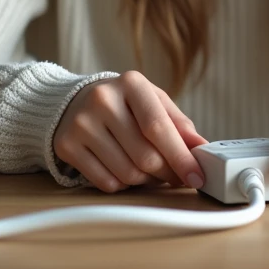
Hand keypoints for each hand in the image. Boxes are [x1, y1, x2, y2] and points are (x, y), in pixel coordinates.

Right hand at [53, 70, 208, 192]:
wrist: (75, 101)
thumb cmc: (126, 103)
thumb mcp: (155, 102)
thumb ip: (180, 124)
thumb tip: (202, 149)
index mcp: (131, 83)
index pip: (158, 127)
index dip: (181, 156)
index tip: (197, 176)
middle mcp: (103, 99)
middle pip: (145, 156)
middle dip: (167, 173)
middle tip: (175, 177)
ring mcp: (82, 123)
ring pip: (127, 174)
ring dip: (146, 181)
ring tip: (149, 170)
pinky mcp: (67, 145)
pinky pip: (106, 183)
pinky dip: (123, 185)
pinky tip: (124, 169)